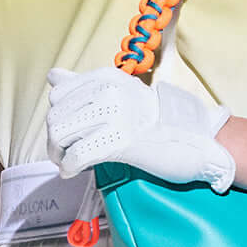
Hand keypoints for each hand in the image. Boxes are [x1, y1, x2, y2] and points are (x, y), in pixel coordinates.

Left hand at [45, 65, 235, 193]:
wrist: (193, 137)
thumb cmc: (155, 119)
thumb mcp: (119, 91)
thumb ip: (84, 84)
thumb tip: (53, 76)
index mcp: (106, 77)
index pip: (58, 93)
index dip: (57, 115)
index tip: (67, 130)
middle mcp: (108, 91)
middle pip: (56, 116)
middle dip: (53, 140)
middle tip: (63, 153)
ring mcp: (115, 116)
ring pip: (61, 135)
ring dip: (58, 154)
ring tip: (68, 162)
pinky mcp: (120, 142)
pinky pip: (77, 155)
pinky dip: (69, 166)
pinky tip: (74, 170)